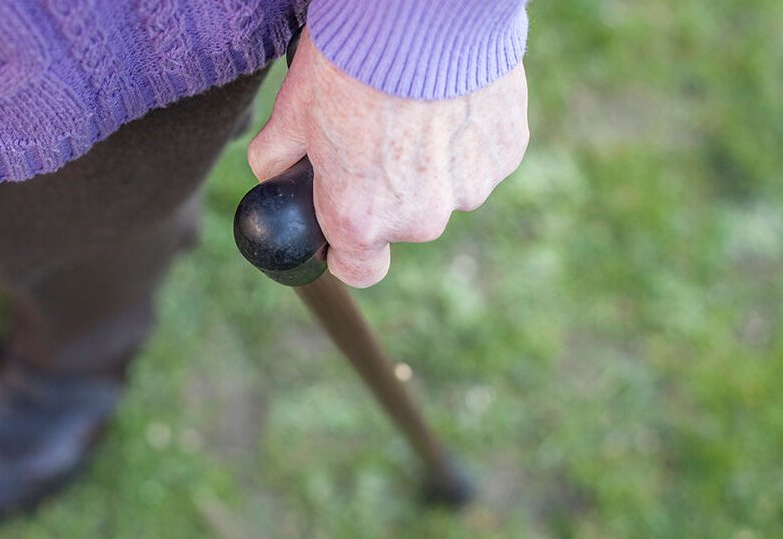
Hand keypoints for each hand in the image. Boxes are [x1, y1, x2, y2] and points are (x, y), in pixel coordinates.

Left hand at [248, 34, 528, 287]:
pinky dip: (465, 137)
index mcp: (362, 220)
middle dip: (388, 189)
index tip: (340, 222)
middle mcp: (420, 219)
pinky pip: (478, 157)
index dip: (346, 249)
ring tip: (414, 107)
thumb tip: (276, 173)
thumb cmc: (351, 63)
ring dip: (431, 163)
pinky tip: (449, 97)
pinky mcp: (506, 154)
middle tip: (375, 134)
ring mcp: (470, 189)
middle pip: (402, 221)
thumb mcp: (293, 112)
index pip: (359, 269)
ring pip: (445, 188)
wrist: (423, 14)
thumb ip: (279, 160)